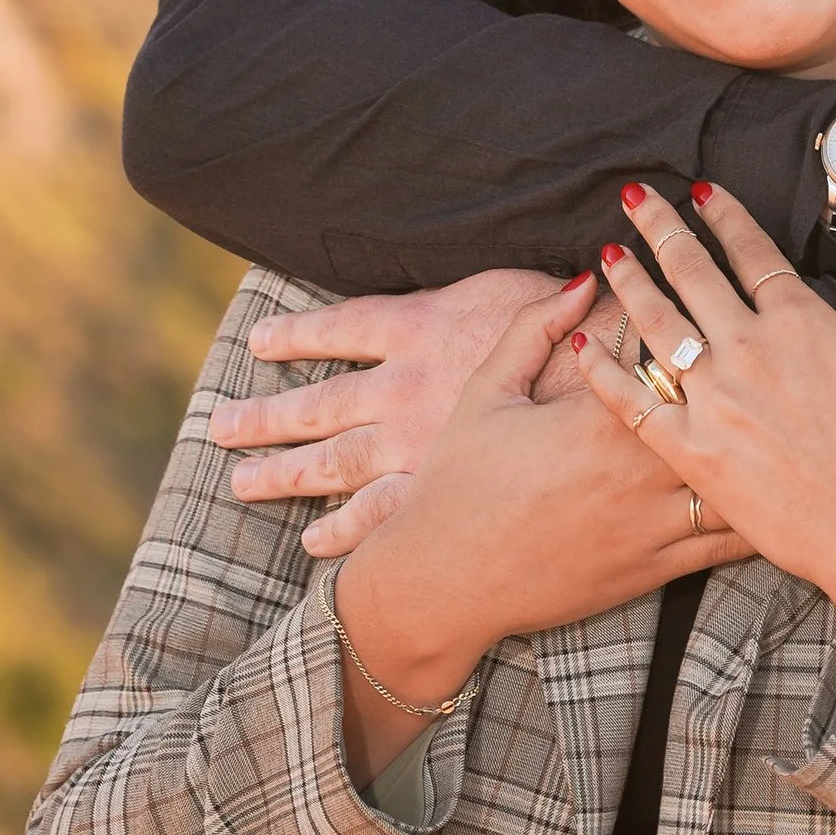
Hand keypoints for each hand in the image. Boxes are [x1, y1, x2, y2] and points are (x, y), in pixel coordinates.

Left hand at [208, 265, 567, 555]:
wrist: (613, 385)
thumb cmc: (578, 329)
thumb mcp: (519, 291)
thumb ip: (475, 296)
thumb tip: (463, 293)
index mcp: (418, 328)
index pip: (340, 327)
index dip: (299, 333)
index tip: (259, 341)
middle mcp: (402, 389)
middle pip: (319, 404)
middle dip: (268, 416)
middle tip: (222, 427)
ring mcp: (415, 447)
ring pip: (334, 462)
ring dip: (283, 472)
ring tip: (242, 480)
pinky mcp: (440, 490)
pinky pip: (378, 516)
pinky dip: (342, 532)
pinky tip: (312, 543)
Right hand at [330, 277, 749, 782]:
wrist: (448, 581)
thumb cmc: (460, 482)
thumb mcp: (487, 391)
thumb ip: (535, 327)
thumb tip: (584, 281)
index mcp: (605, 417)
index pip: (676, 353)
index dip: (705, 319)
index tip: (726, 294)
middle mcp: (645, 468)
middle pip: (726, 408)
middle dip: (763, 378)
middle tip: (791, 351)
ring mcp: (658, 522)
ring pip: (747, 477)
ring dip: (781, 446)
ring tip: (817, 414)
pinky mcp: (661, 566)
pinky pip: (733, 539)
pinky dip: (768, 510)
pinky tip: (796, 489)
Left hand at [577, 182, 835, 681]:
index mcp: (804, 324)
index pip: (752, 251)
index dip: (723, 215)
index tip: (699, 190)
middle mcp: (750, 352)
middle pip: (692, 273)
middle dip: (660, 228)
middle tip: (634, 197)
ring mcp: (716, 403)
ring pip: (655, 325)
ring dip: (629, 283)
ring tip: (608, 254)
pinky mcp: (693, 454)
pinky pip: (633, 405)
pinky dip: (603, 372)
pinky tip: (583, 345)